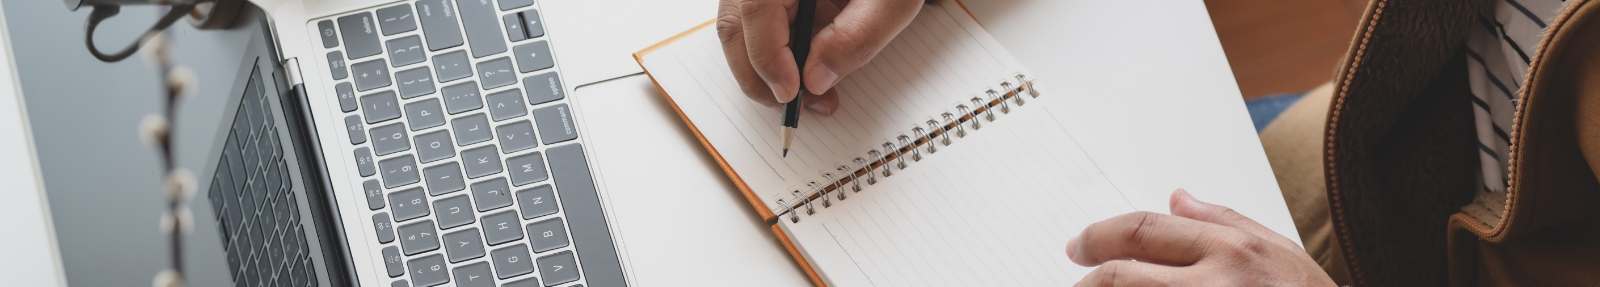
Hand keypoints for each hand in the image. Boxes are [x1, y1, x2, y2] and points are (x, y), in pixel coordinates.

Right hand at [716, 0, 922, 113]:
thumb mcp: (891, 0)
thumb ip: (857, 36)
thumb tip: (816, 80)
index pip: (757, 8)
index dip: (768, 57)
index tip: (791, 93)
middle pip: (734, 21)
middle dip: (759, 75)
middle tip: (795, 106)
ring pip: (740, 27)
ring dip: (767, 69)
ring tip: (812, 94)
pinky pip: (757, 24)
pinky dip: (777, 54)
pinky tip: (810, 69)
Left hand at [1066, 189, 1335, 285]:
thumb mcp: (1279, 253)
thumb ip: (1225, 222)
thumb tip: (1177, 197)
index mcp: (1231, 251)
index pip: (1142, 230)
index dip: (1098, 236)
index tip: (1080, 247)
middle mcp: (1216, 286)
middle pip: (1121, 275)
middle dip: (1088, 279)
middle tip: (1078, 279)